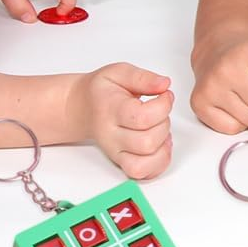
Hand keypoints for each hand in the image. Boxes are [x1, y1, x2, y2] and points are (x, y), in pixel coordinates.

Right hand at [70, 63, 173, 178]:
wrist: (82, 107)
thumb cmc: (101, 92)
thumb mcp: (119, 72)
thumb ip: (143, 78)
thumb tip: (164, 85)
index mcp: (110, 110)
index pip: (142, 118)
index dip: (163, 106)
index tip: (165, 95)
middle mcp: (111, 136)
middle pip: (146, 142)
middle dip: (164, 124)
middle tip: (160, 111)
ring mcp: (116, 152)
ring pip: (144, 164)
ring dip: (162, 146)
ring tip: (159, 130)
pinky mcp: (121, 162)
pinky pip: (142, 174)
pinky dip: (158, 162)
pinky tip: (158, 145)